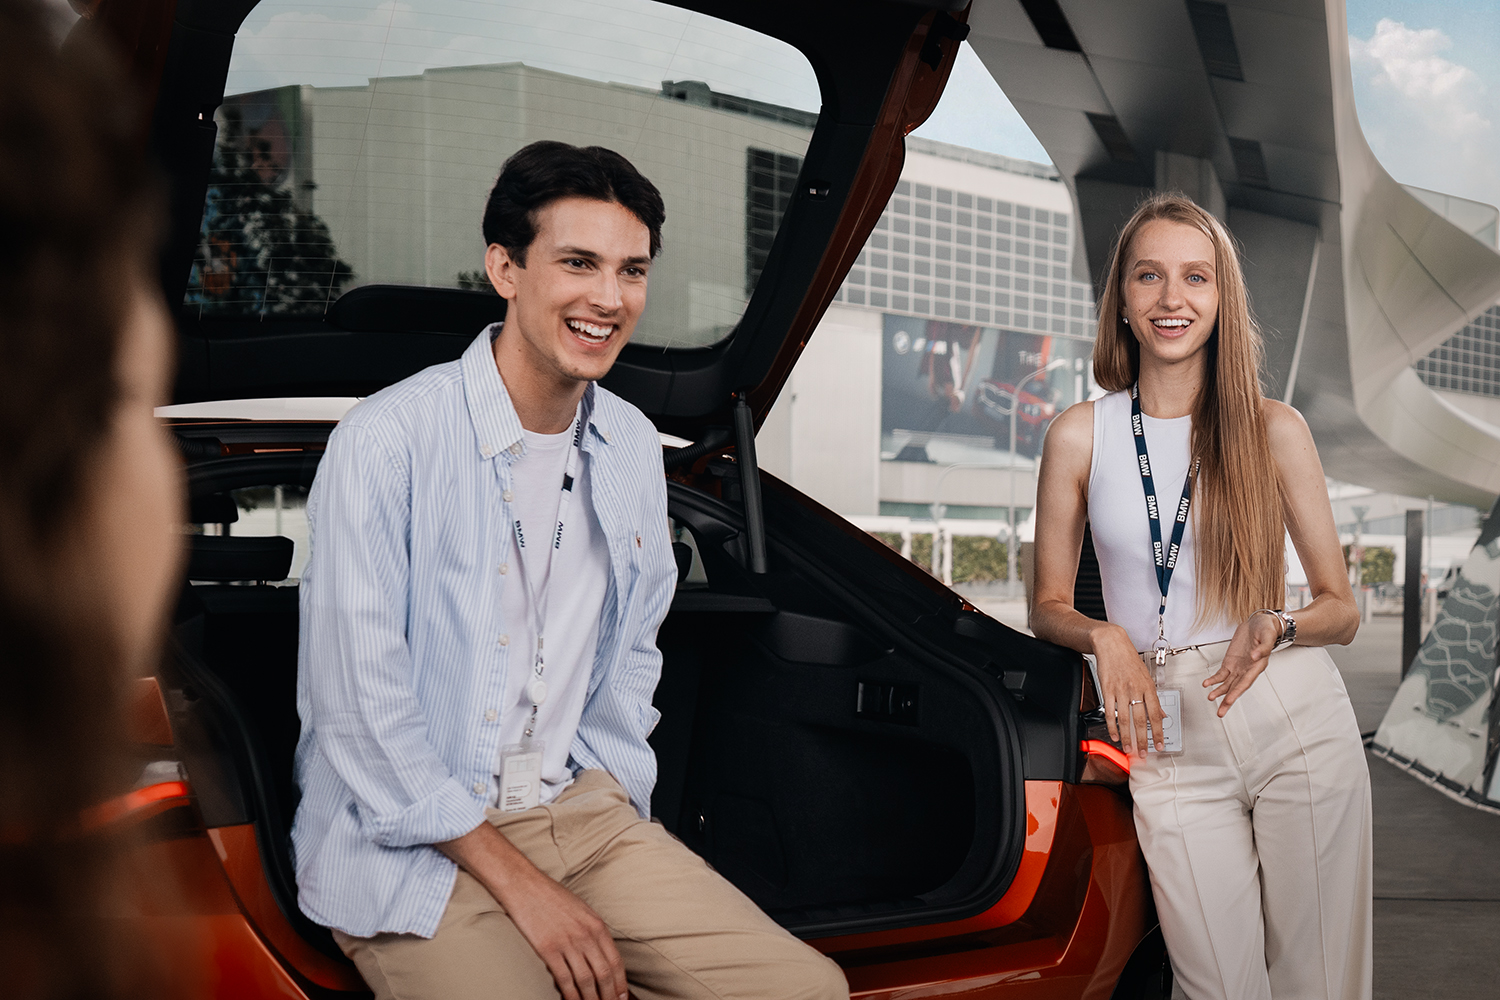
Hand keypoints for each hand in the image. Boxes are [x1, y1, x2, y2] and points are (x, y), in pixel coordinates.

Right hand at [498, 865, 628, 999]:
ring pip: (586, 980)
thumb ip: (593, 930)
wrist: (525, 886)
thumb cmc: (553, 896)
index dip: (620, 982)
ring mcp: (567, 943)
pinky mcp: (548, 949)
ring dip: (591, 999)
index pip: (615, 960)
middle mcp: (586, 935)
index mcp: (597, 925)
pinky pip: (563, 978)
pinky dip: (570, 994)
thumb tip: (601, 953)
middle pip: (603, 973)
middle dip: (609, 995)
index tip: (622, 997)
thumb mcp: (582, 909)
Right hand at [1091, 624, 1163, 757]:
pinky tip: (1115, 735)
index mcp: (1148, 687)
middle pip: (1141, 720)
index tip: (1160, 745)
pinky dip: (1112, 726)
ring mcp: (1121, 690)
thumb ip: (1153, 698)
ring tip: (1129, 749)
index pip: (1155, 714)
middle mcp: (1135, 690)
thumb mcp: (1146, 677)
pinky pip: (1110, 712)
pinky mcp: (1107, 689)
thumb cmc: (1129, 660)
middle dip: (1143, 740)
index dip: (1158, 732)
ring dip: (1128, 737)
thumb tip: (1161, 714)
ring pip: (1125, 719)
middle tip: (1143, 754)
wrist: (1112, 644)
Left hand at [1203, 611, 1281, 716]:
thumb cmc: (1266, 630)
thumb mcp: (1267, 636)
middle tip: (1220, 712)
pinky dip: (1214, 680)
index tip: (1229, 700)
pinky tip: (1207, 684)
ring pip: (1227, 683)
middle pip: (1236, 688)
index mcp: (1257, 666)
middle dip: (1227, 700)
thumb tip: (1254, 656)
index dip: (1237, 692)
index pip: (1245, 683)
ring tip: (1210, 698)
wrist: (1259, 623)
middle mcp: (1247, 669)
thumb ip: (1263, 648)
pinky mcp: (1230, 662)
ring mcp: (1238, 667)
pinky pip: (1221, 674)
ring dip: (1219, 692)